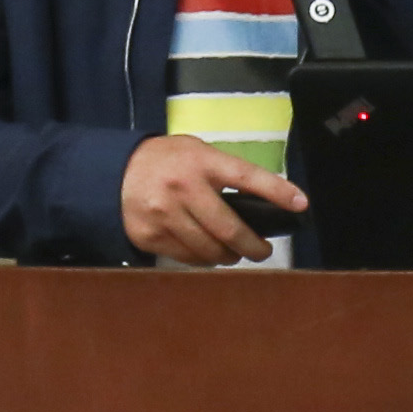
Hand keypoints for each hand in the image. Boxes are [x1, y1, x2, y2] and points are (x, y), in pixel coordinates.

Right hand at [121, 134, 303, 266]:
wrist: (111, 171)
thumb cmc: (165, 161)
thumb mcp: (195, 152)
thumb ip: (223, 173)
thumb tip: (262, 205)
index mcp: (201, 162)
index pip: (246, 176)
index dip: (276, 191)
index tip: (301, 204)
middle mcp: (184, 188)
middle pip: (230, 230)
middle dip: (254, 247)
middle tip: (262, 251)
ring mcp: (165, 214)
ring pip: (210, 251)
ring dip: (229, 256)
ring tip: (232, 252)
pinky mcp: (151, 236)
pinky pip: (188, 258)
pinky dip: (203, 259)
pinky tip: (204, 250)